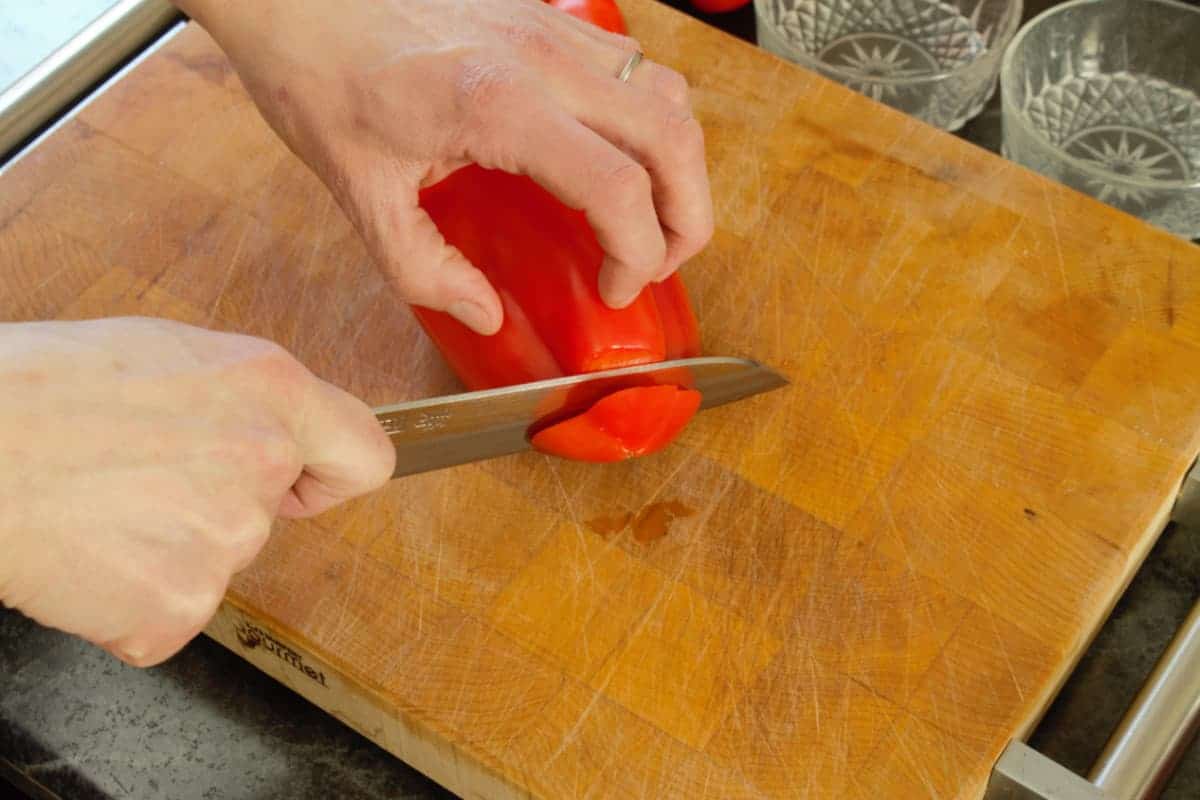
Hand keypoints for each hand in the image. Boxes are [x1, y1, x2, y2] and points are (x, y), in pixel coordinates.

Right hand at [0, 318, 393, 666]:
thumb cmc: (37, 390)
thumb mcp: (165, 353)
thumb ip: (242, 398)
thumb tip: (265, 428)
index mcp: (270, 391)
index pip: (366, 456)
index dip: (331, 478)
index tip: (305, 487)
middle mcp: (264, 462)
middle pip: (270, 516)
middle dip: (213, 506)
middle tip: (134, 479)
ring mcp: (226, 540)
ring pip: (216, 561)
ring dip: (166, 549)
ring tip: (99, 507)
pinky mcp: (179, 607)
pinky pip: (170, 614)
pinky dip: (129, 599)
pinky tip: (87, 554)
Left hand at [174, 0, 713, 334]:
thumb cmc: (320, 78)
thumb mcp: (362, 196)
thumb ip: (426, 270)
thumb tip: (485, 313)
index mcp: (499, 107)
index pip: (618, 189)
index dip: (637, 254)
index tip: (614, 286)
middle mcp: (543, 60)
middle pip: (671, 138)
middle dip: (687, 216)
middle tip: (659, 262)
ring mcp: (552, 29)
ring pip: (668, 93)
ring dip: (679, 163)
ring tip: (652, 213)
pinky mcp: (549, 16)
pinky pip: (636, 65)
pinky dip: (651, 119)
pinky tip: (617, 154)